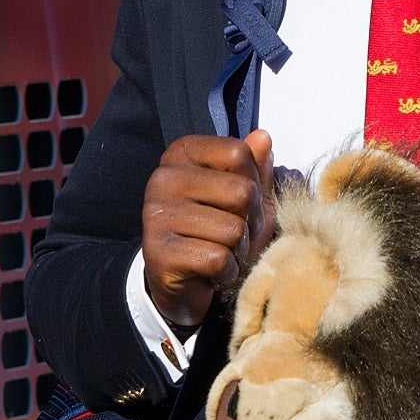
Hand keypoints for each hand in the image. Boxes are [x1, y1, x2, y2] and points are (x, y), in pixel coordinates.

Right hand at [141, 130, 277, 327]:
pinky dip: (226, 272)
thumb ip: (254, 168)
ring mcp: (156, 214)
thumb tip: (263, 137)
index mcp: (182, 154)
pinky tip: (212, 272)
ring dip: (239, 250)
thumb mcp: (243, 198)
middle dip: (252, 222)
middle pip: (242, 191)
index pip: (239, 153)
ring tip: (222, 253)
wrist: (181, 282)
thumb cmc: (216, 232)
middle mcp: (164, 178)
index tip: (244, 204)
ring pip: (233, 229)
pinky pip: (218, 259)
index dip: (255, 184)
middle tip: (237, 236)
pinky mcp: (159, 251)